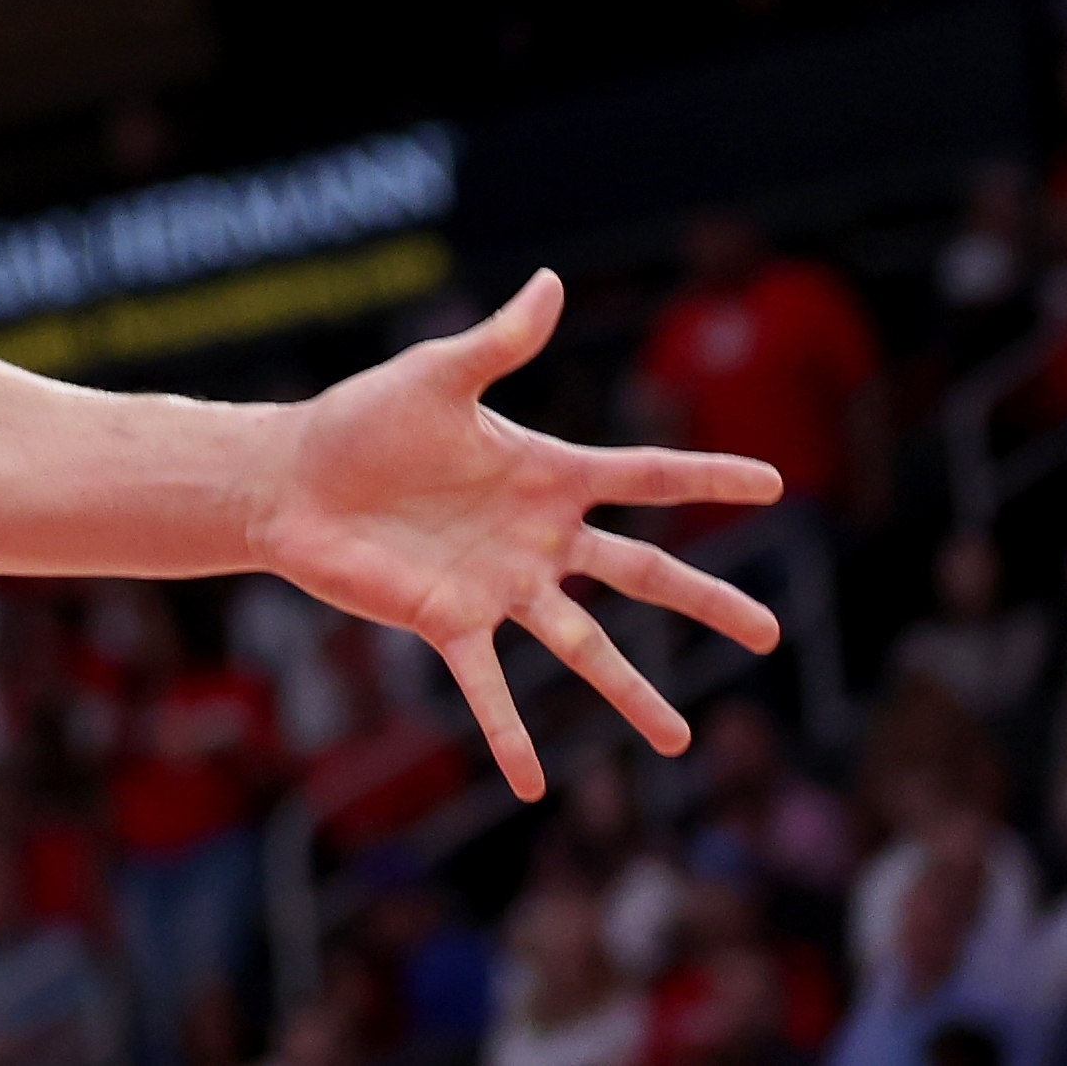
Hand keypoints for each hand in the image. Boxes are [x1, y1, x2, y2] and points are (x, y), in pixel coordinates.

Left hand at [258, 269, 785, 797]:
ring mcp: (500, 586)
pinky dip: (509, 734)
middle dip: (706, 601)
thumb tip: (550, 281)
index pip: (645, 474)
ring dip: (630, 695)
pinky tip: (533, 785)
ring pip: (583, 647)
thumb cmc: (362, 420)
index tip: (775, 484)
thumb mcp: (435, 376)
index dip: (708, 476)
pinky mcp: (447, 621)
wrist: (291, 476)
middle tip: (770, 633)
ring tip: (677, 742)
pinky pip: (487, 687)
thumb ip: (498, 343)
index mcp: (545, 473)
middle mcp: (537, 537)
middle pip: (641, 572)